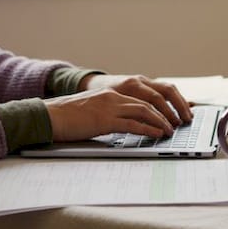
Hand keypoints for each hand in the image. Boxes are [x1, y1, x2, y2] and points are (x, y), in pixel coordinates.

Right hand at [47, 74, 191, 141]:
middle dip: (167, 112)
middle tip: (178, 123)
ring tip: (171, 131)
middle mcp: (114, 96)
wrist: (49, 116)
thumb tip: (126, 126)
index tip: (173, 112)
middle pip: (149, 101)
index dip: (161, 105)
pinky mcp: (105, 120)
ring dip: (161, 122)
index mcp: (111, 94)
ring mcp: (110, 107)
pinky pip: (133, 124)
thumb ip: (110, 115)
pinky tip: (157, 134)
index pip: (143, 97)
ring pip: (144, 111)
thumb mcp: (93, 112)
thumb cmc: (67, 118)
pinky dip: (149, 129)